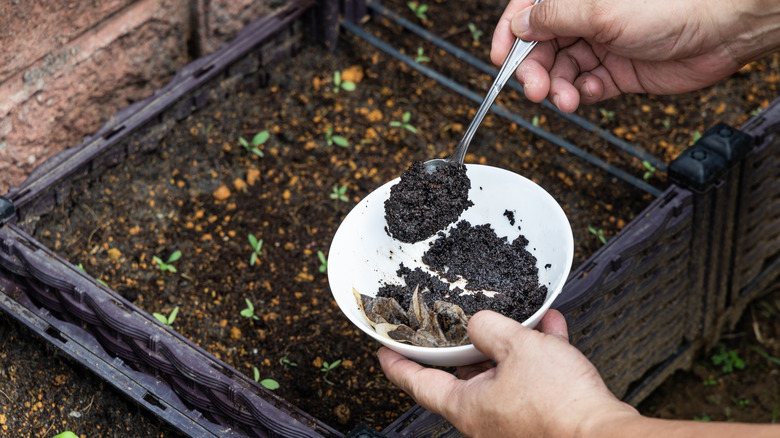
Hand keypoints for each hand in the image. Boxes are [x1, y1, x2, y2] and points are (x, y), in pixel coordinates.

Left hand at [378, 310, 637, 437]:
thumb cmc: (559, 404)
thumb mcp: (516, 347)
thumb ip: (489, 328)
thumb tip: (478, 323)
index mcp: (467, 407)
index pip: (419, 384)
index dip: (398, 364)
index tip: (383, 351)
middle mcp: (486, 419)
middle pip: (465, 376)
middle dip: (470, 345)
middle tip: (465, 321)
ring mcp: (513, 422)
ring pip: (504, 374)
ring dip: (513, 344)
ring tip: (524, 317)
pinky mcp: (542, 420)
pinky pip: (533, 381)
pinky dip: (540, 355)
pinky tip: (553, 330)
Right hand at [491, 0, 779, 112]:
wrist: (723, 29)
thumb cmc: (673, 4)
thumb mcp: (599, 9)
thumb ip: (553, 17)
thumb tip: (519, 25)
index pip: (528, 11)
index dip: (509, 33)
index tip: (498, 57)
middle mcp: (586, 17)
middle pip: (540, 46)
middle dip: (533, 69)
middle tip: (534, 89)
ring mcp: (601, 44)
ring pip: (561, 70)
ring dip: (557, 88)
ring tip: (565, 99)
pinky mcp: (618, 71)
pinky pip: (587, 86)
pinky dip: (584, 94)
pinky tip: (593, 93)